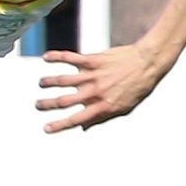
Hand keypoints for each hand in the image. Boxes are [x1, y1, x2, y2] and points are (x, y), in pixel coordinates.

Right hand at [36, 45, 165, 132]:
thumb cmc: (137, 87)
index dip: (59, 125)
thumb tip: (84, 127)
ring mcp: (93, 75)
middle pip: (65, 101)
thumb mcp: (123, 108)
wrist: (147, 63)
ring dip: (49, 82)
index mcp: (102, 106)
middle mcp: (95, 92)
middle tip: (38, 105)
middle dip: (48, 104)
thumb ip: (102, 118)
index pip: (76, 119)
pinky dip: (56, 57)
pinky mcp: (93, 60)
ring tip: (41, 84)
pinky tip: (46, 58)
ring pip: (64, 80)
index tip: (46, 128)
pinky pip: (70, 58)